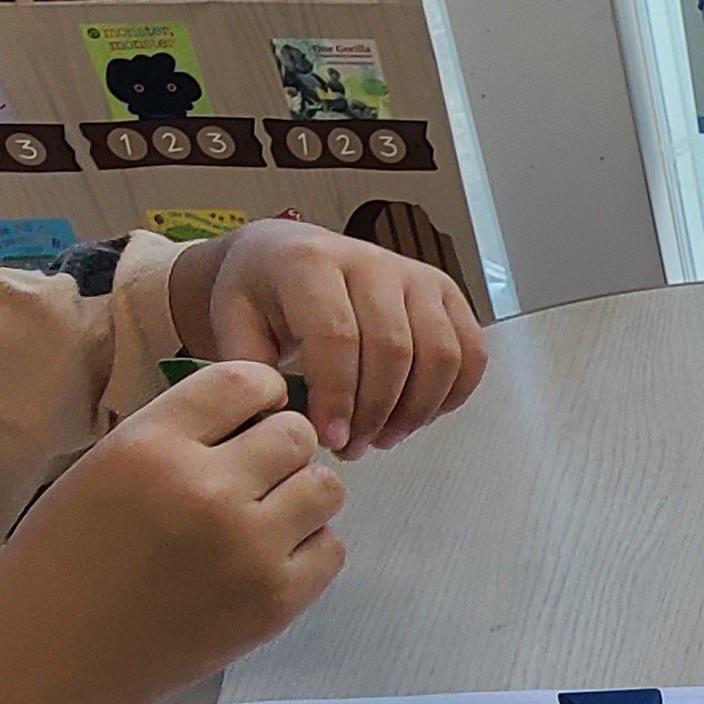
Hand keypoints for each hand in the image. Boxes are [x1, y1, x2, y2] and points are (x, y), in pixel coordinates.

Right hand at [0, 363, 345, 703]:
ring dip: (301, 496)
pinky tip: (266, 559)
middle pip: (296, 433)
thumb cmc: (62, 566)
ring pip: (325, 487)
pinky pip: (331, 548)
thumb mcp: (99, 469)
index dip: (260, 393)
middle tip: (253, 477)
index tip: (254, 413)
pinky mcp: (272, 601)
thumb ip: (174, 434)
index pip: (244, 381)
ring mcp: (246, 547)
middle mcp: (204, 489)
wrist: (52, 663)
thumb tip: (254, 409)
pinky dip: (308, 550)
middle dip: (280, 449)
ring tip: (262, 517)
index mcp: (150, 446)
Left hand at [187, 218, 489, 458]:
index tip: (330, 438)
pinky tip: (418, 414)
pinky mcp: (443, 292)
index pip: (337, 335)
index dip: (338, 396)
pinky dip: (452, 393)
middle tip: (352, 447)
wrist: (284, 257)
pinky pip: (470, 350)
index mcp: (310, 262)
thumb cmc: (260, 294)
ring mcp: (414, 274)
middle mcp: (369, 260)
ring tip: (381, 436)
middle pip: (393, 348)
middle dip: (375, 412)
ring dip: (415, 409)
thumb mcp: (234, 327)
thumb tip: (286, 422)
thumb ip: (252, 374)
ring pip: (439, 353)